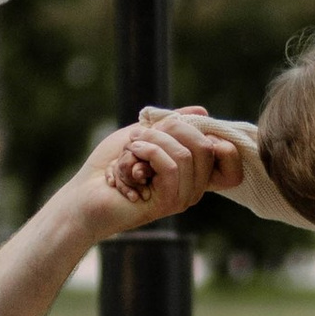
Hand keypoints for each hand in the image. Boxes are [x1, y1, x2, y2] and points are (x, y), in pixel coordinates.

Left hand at [77, 106, 238, 237]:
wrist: (83, 193)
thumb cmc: (109, 166)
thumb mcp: (144, 134)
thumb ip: (172, 123)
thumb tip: (203, 112)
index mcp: (192, 173)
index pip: (231, 157)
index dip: (215, 137)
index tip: (175, 128)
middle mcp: (193, 188)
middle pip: (207, 146)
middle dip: (171, 129)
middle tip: (142, 137)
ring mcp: (183, 197)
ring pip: (186, 154)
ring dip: (152, 142)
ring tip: (131, 151)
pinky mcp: (168, 203)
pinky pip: (172, 166)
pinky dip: (148, 152)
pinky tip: (130, 160)